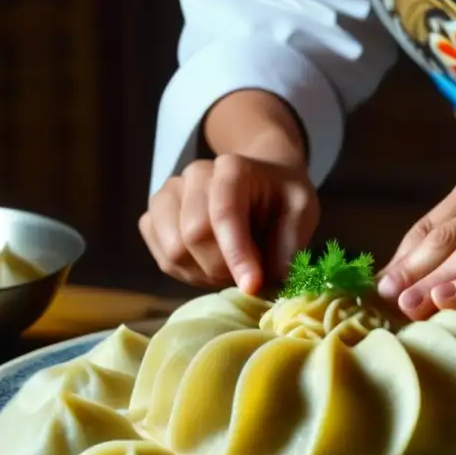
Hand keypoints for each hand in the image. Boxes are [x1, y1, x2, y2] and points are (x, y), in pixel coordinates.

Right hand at [139, 155, 318, 293]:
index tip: (252, 286)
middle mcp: (194, 175)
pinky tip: (209, 265)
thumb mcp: (302, 211)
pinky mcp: (153, 217)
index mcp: (232, 168)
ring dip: (204, 273)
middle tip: (248, 275)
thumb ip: (290, 241)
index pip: (224, 213)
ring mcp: (167, 194)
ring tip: (230, 268)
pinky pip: (162, 258)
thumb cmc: (281, 199)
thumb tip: (272, 277)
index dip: (236, 255)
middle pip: (193, 236)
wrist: (259, 184)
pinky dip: (187, 274)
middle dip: (223, 267)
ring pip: (173, 251)